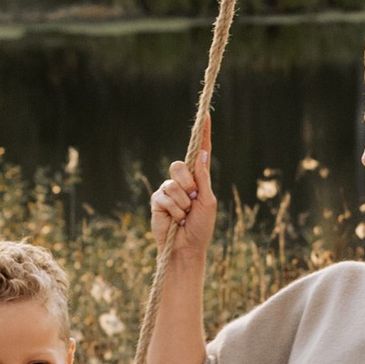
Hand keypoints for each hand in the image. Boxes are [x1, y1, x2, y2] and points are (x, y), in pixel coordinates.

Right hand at [150, 128, 215, 263]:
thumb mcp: (208, 201)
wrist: (186, 248)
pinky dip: (173, 210)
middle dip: (188, 184)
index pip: (200, 152)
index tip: (206, 116)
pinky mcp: (156, 200)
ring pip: (172, 183)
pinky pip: (163, 196)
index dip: (203, 134)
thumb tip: (201, 153)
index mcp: (199, 178)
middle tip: (192, 201)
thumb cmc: (201, 227)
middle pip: (179, 165)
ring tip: (185, 216)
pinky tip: (175, 220)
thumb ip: (203, 178)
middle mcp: (183, 181)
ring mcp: (168, 189)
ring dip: (182, 203)